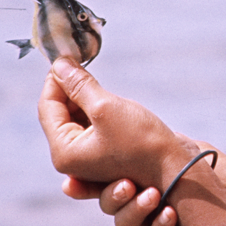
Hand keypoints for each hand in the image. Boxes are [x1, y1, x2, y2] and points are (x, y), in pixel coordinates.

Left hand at [38, 57, 196, 189]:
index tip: (68, 57)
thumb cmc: (143, 143)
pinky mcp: (104, 154)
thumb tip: (59, 64)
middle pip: (59, 113)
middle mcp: (71, 160)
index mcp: (64, 153)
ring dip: (86, 100)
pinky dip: (97, 111)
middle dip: (72, 89)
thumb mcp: (107, 107)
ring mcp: (87, 159)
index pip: (47, 107)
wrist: (177, 169)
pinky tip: (112, 104)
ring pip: (76, 118)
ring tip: (104, 89)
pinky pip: (91, 127)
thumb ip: (79, 85)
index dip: (55, 79)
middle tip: (86, 67)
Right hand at [64, 139, 225, 225]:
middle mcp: (136, 207)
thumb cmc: (209, 169)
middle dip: (112, 195)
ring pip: (127, 225)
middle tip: (125, 185)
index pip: (98, 183)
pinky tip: (170, 214)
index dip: (82, 185)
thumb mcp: (176, 147)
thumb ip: (144, 138)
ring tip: (153, 196)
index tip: (70, 183)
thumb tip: (115, 115)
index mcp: (132, 181)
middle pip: (108, 205)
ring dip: (136, 210)